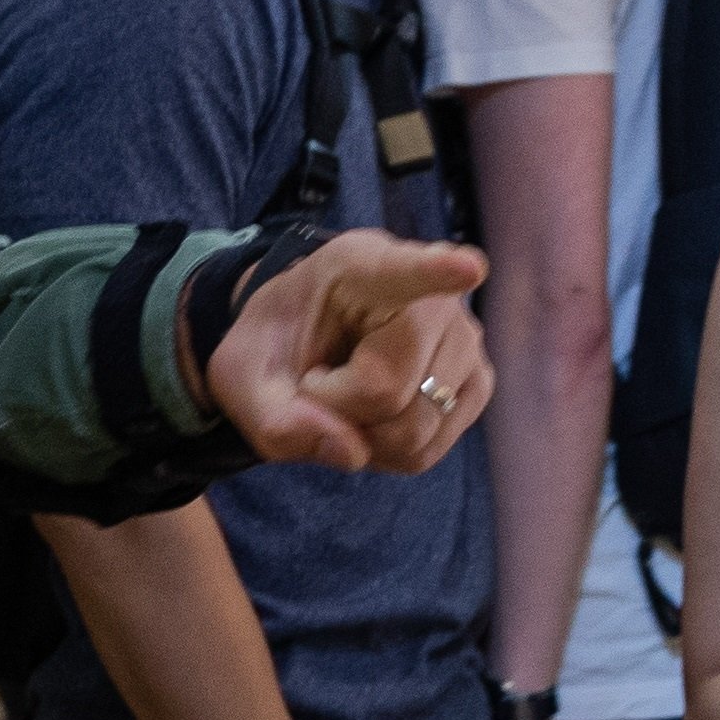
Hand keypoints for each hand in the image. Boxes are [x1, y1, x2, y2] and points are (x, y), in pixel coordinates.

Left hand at [200, 232, 491, 473]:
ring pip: (414, 428)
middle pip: (390, 387)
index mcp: (362, 268)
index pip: (406, 271)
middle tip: (317, 381)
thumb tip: (353, 452)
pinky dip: (388, 451)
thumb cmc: (276, 347)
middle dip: (338, 408)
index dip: (438, 271)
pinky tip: (370, 418)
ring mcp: (465, 340)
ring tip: (346, 394)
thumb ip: (277, 418)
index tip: (468, 267)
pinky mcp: (477, 383)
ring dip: (364, 435)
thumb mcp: (243, 378)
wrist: (302, 343)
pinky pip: (429, 448)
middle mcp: (432, 298)